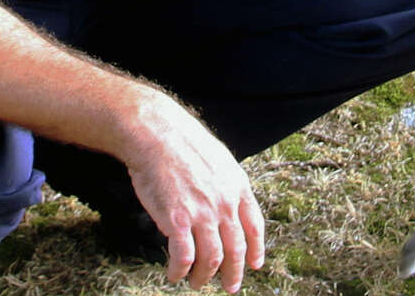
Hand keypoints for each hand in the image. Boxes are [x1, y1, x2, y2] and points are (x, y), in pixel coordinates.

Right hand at [126, 97, 264, 290]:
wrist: (158, 135)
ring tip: (197, 282)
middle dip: (234, 273)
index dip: (256, 249)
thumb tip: (227, 203)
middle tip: (230, 287)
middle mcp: (225, 203)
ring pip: (212, 259)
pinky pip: (184, 258)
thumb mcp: (219, 160)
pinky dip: (180, 271)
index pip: (255, 226)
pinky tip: (174, 275)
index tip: (255, 264)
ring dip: (204, 276)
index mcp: (238, 187)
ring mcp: (203, 213)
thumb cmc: (183, 143)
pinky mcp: (178, 221)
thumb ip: (226, 184)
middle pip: (236, 249)